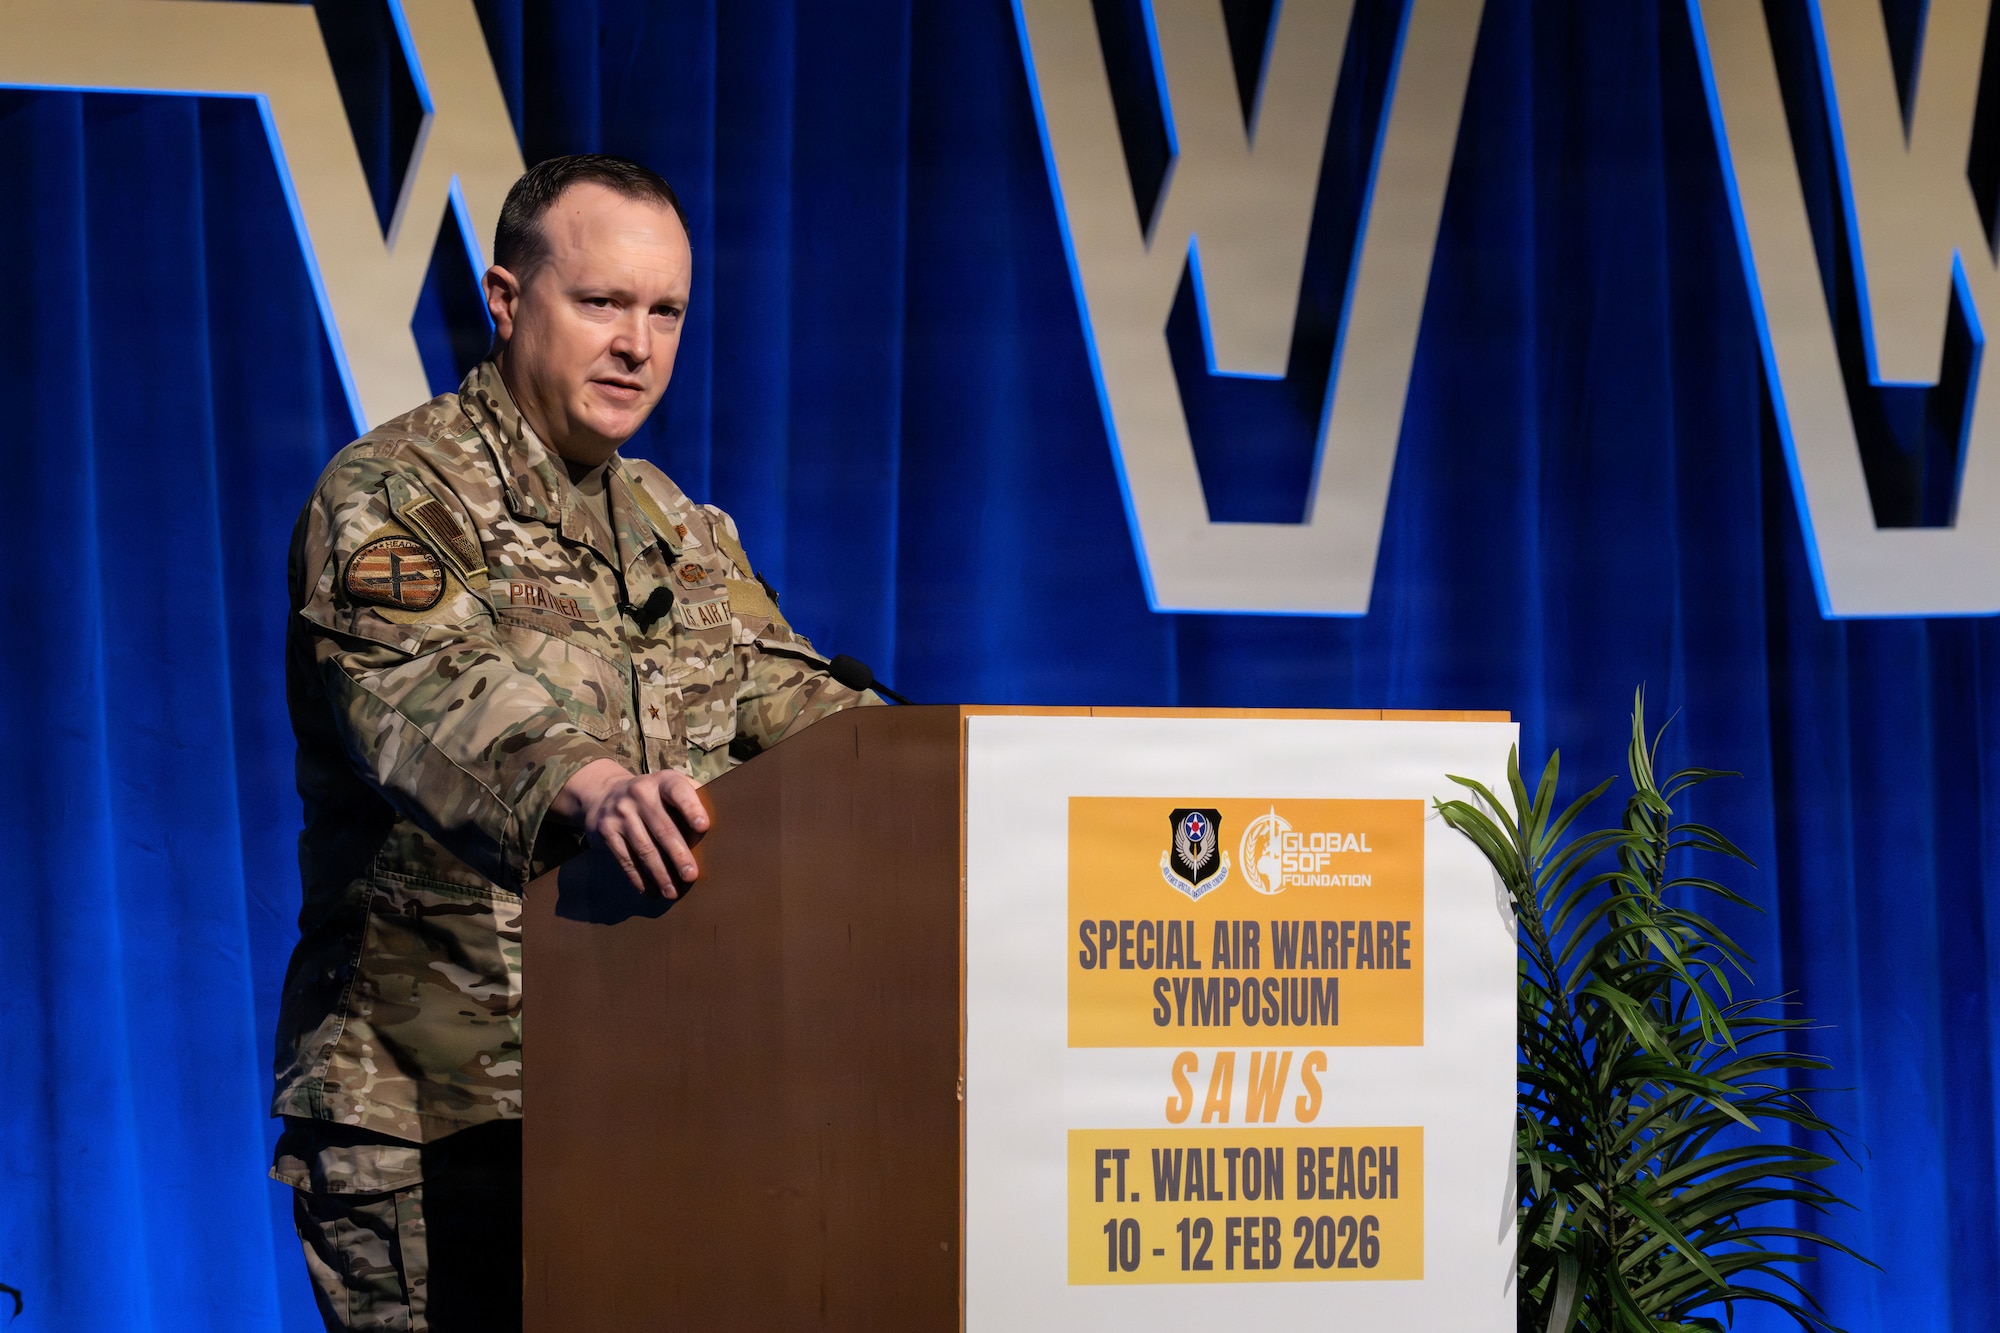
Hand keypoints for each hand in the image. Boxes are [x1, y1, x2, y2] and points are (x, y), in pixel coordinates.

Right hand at [552, 758, 710, 896]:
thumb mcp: (669, 786)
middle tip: (691, 876)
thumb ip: (692, 798)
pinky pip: (625, 858)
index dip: (691, 808)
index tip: (704, 826)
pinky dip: (638, 878)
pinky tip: (650, 890)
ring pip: (644, 848)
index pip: (678, 791)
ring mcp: (621, 813)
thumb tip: (724, 819)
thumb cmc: (653, 796)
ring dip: (659, 873)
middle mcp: (640, 794)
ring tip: (672, 892)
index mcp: (663, 781)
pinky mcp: (607, 831)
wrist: (604, 793)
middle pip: (662, 828)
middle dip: (678, 855)